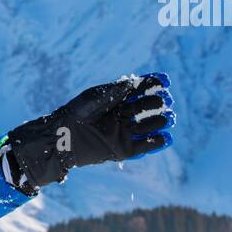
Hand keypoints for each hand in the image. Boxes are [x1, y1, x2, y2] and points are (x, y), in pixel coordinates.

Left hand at [0, 73, 175, 193]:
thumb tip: (137, 82)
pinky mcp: (123, 150)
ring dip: (162, 121)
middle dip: (159, 103)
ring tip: (168, 117)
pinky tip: (166, 137)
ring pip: (150, 126)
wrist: (63, 137)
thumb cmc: (76, 113)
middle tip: (162, 101)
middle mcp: (123, 115)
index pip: (141, 90)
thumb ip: (117, 90)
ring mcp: (124, 133)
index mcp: (117, 100)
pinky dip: (157, 143)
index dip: (155, 84)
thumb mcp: (95, 97)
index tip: (165, 81)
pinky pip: (145, 147)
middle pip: (148, 107)